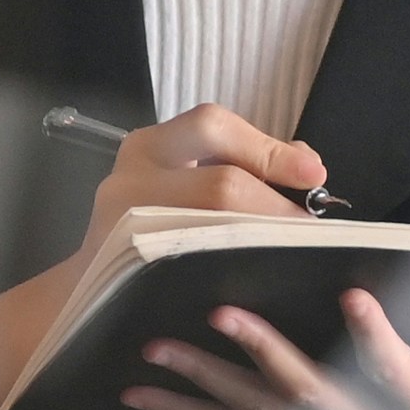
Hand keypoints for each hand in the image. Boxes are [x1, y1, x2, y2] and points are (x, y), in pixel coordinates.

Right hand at [81, 101, 326, 268]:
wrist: (96, 282)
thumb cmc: (153, 222)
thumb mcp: (183, 176)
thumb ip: (240, 161)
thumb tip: (306, 164)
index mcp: (148, 147)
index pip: (213, 127)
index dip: (268, 149)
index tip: (313, 173)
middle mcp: (129, 182)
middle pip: (220, 186)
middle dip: (276, 208)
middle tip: (308, 228)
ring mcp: (124, 233)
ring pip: (213, 234)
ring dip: (263, 243)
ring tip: (292, 253)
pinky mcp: (131, 279)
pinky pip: (197, 273)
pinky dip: (235, 272)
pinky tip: (257, 278)